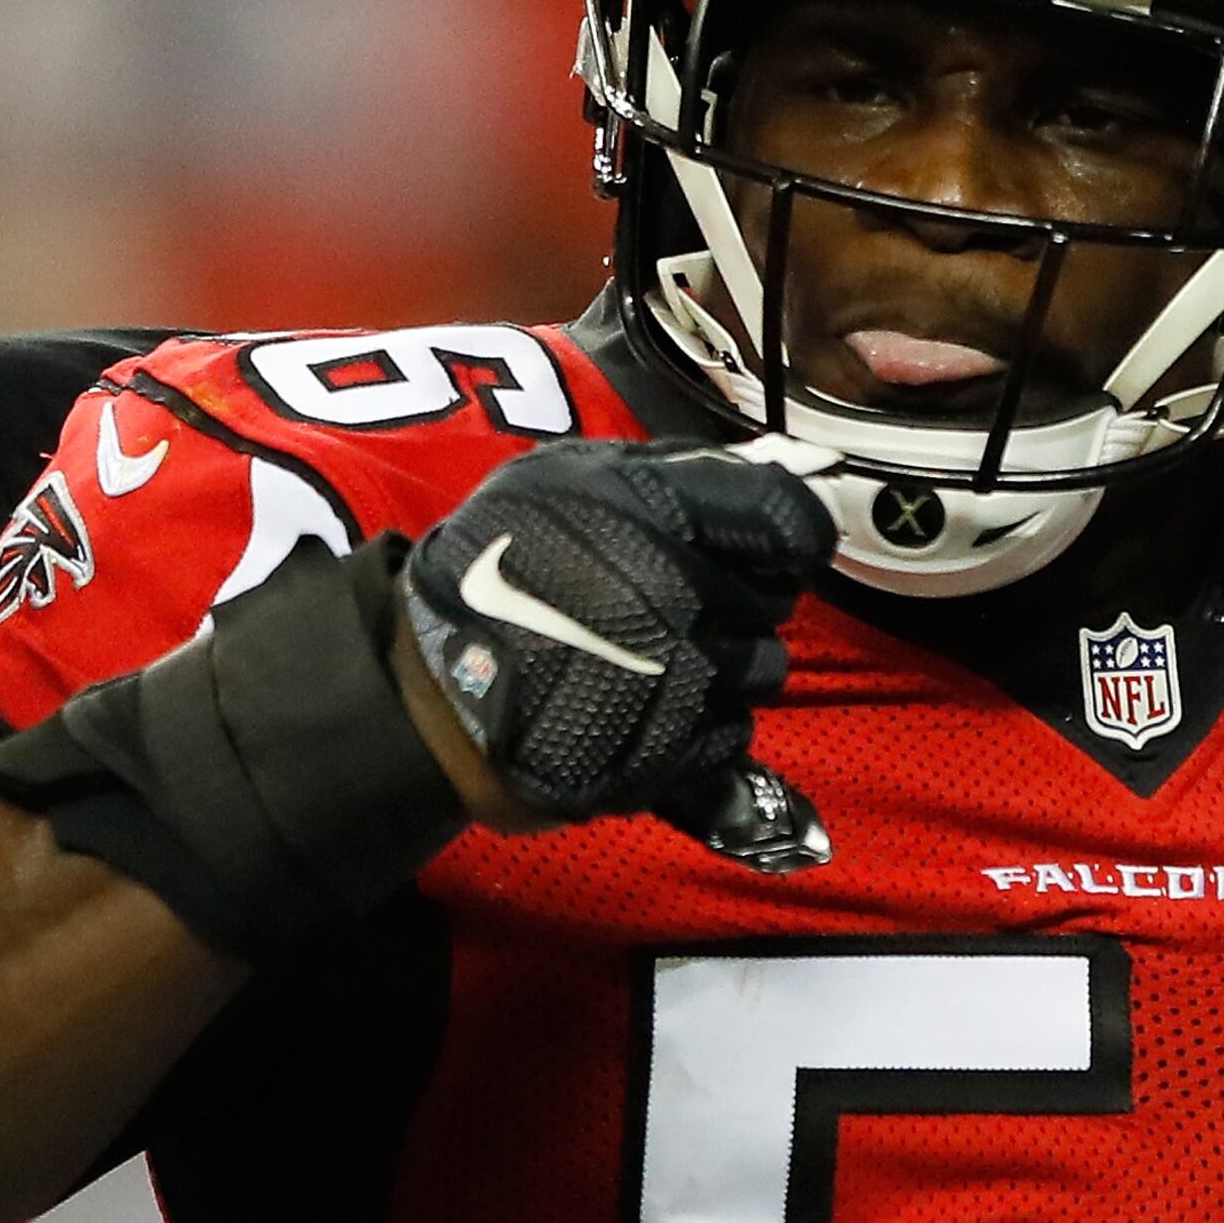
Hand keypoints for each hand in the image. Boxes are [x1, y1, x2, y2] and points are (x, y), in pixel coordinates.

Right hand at [401, 441, 835, 824]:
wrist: (433, 694)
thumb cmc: (493, 571)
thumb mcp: (562, 478)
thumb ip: (663, 471)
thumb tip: (759, 469)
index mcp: (658, 514)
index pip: (790, 520)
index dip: (788, 532)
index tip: (767, 544)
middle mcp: (682, 597)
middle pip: (779, 598)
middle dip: (743, 595)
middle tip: (684, 597)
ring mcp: (685, 682)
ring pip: (764, 668)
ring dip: (727, 662)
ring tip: (661, 656)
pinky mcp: (679, 753)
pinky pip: (734, 730)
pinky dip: (702, 722)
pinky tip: (647, 707)